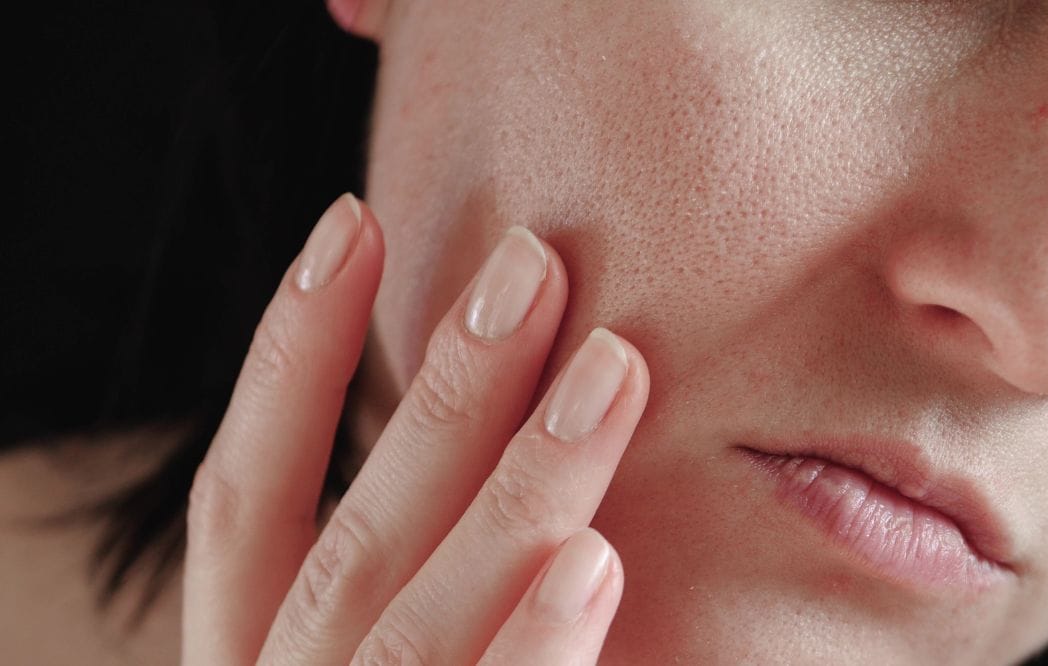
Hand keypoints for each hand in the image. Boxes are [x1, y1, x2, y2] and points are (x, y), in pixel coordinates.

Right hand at [182, 194, 649, 664]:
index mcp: (252, 660)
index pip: (240, 503)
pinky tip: (596, 559)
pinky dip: (535, 646)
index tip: (351, 221)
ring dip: (519, 490)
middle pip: (355, 544)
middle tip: (535, 261)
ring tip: (611, 368)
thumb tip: (479, 407)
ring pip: (419, 626)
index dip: (288, 355)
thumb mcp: (386, 646)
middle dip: (445, 395)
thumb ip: (414, 572)